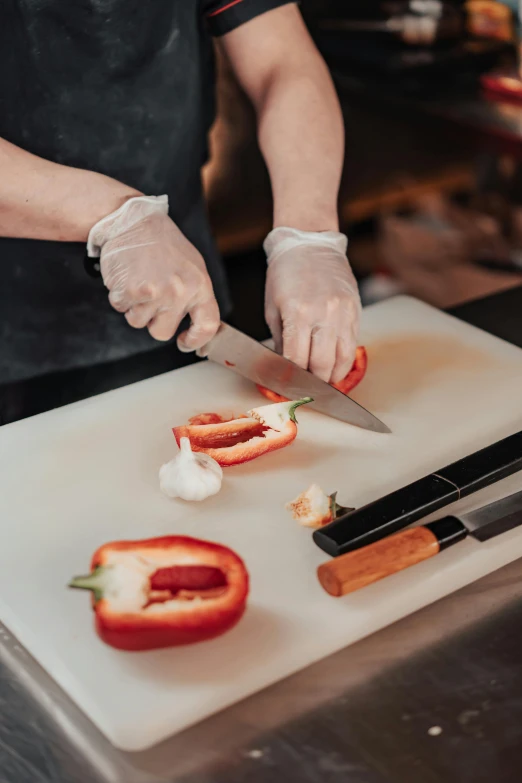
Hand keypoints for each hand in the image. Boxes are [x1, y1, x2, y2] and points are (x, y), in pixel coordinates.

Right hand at [87, 196, 219, 348]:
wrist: (132, 221)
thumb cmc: (162, 243)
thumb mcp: (192, 265)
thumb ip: (195, 295)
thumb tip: (198, 325)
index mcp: (199, 285)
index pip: (207, 325)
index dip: (196, 340)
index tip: (185, 341)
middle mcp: (179, 292)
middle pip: (162, 332)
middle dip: (154, 320)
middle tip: (152, 296)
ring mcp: (154, 293)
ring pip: (139, 323)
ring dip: (135, 307)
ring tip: (139, 281)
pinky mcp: (130, 291)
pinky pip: (122, 310)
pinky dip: (120, 297)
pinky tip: (127, 277)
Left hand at [264, 227, 360, 382]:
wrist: (310, 245)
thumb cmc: (285, 275)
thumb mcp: (273, 307)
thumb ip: (281, 340)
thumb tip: (283, 369)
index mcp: (298, 313)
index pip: (296, 360)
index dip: (290, 378)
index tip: (287, 386)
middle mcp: (323, 314)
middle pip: (321, 365)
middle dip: (312, 383)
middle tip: (305, 389)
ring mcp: (342, 313)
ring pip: (341, 359)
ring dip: (331, 377)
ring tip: (322, 383)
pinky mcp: (355, 311)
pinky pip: (352, 345)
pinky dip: (344, 362)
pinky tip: (335, 368)